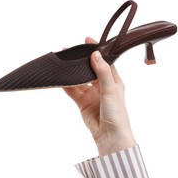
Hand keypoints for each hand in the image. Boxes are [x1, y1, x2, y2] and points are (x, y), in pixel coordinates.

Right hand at [63, 37, 135, 156]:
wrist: (110, 136)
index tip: (88, 41)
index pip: (105, 62)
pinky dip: (67, 85)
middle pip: (90, 70)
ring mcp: (92, 95)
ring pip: (80, 80)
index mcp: (113, 81)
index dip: (97, 51)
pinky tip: (61, 78)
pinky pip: (73, 91)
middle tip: (71, 51)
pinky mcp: (83, 103)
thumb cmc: (117, 114)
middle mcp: (102, 87)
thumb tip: (95, 55)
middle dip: (82, 61)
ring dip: (73, 73)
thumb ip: (102, 72)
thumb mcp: (111, 90)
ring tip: (64, 62)